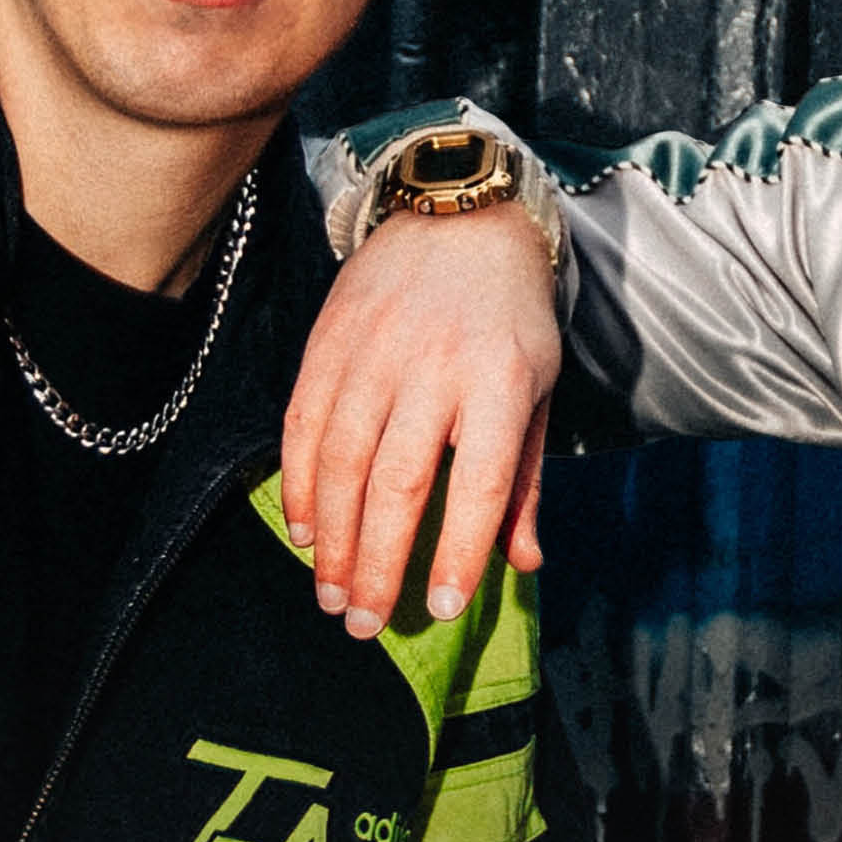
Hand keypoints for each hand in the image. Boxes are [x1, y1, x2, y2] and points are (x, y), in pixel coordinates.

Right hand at [282, 203, 560, 636]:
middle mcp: (434, 368)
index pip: (481, 481)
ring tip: (331, 593)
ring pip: (343, 460)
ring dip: (333, 538)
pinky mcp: (329, 341)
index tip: (444, 607)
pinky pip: (304, 423)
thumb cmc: (509, 318)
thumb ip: (526, 480)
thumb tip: (523, 562)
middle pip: (398, 482)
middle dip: (378, 563)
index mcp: (501, 382)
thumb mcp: (540, 389)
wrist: (458, 217)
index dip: (460, 549)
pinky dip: (301, 484)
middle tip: (364, 623)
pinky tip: (307, 530)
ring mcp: (375, 352)